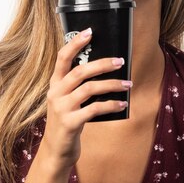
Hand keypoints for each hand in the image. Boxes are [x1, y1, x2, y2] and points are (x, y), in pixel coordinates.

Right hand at [40, 27, 130, 170]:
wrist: (56, 150)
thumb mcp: (67, 99)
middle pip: (80, 71)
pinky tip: (123, 103)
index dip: (75, 43)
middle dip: (103, 64)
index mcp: (55, 83)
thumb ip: (78, 85)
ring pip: (89, 89)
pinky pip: (94, 109)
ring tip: (128, 84)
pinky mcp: (70, 123)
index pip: (62, 57)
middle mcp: (55, 93)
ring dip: (112, 85)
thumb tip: (106, 67)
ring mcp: (62, 108)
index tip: (90, 31)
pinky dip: (111, 105)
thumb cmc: (68, 119)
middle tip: (121, 61)